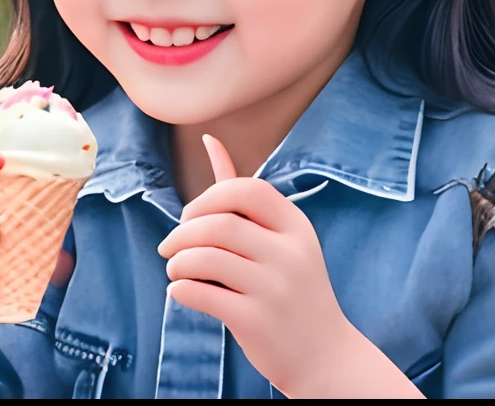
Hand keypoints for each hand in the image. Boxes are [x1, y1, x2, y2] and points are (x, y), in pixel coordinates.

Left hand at [158, 135, 419, 398]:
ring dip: (177, 263)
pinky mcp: (258, 322)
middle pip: (219, 225)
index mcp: (296, 226)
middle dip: (181, 234)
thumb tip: (209, 138)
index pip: (246, 189)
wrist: (325, 357)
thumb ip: (241, 194)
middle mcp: (290, 254)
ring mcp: (276, 289)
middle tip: (169, 249)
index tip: (190, 218)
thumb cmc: (291, 288)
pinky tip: (181, 292)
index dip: (207, 198)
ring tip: (175, 271)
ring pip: (205, 259)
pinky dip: (181, 290)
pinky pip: (202, 295)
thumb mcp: (280, 237)